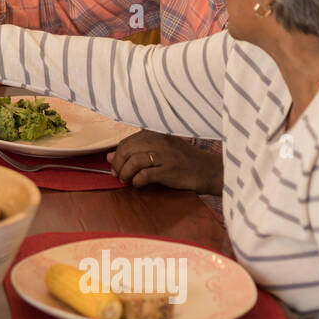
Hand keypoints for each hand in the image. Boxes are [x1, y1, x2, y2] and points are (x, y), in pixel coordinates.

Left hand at [107, 131, 223, 193]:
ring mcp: (165, 155)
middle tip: (118, 175)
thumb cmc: (183, 161)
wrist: (209, 171)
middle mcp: (159, 141)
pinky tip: (139, 185)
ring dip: (125, 174)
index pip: (126, 142)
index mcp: (156, 133)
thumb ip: (136, 151)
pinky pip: (144, 175)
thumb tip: (109, 157)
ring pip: (133, 161)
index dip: (116, 155)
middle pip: (126, 150)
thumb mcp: (160, 151)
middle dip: (118, 165)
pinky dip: (137, 182)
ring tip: (126, 181)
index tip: (115, 166)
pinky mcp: (169, 170)